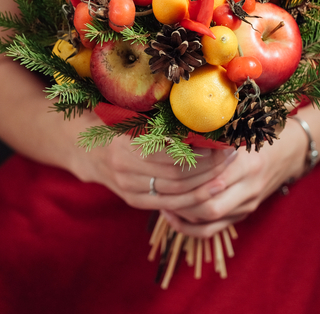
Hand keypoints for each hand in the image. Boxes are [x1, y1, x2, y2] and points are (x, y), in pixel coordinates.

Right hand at [72, 116, 238, 211]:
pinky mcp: (136, 201)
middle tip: (232, 155)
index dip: (203, 153)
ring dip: (207, 184)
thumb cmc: (116, 125)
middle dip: (210, 168)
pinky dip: (193, 198)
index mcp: (126, 147)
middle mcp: (126, 172)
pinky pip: (170, 204)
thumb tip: (201, 117)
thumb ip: (160, 120)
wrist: (87, 151)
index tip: (224, 142)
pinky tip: (210, 189)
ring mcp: (130, 190)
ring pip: (178, 194)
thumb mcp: (133, 116)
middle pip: (180, 177)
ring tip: (227, 171)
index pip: (175, 157)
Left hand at [160, 117, 309, 237]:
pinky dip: (188, 227)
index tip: (163, 170)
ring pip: (208, 221)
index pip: (212, 181)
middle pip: (209, 207)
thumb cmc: (257, 135)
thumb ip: (213, 137)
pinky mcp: (242, 216)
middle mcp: (249, 188)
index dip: (185, 180)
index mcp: (248, 164)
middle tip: (158, 189)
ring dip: (181, 213)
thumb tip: (175, 134)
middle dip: (181, 201)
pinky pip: (212, 230)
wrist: (289, 153)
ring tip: (160, 200)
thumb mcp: (239, 131)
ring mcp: (247, 206)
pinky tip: (171, 216)